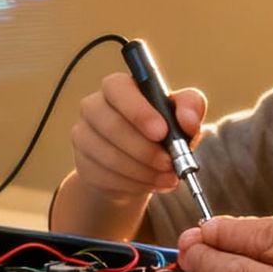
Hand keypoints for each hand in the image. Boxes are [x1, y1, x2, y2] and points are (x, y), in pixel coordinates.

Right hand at [70, 71, 207, 203]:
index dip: (138, 111)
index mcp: (118, 87)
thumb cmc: (162, 133)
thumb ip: (190, 108)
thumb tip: (188, 120)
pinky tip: (149, 183)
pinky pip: (105, 177)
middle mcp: (94, 106)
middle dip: (145, 149)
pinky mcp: (82, 163)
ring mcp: (84, 135)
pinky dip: (132, 184)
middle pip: (111, 125)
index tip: (162, 132)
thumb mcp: (182, 116)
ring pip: (109, 156)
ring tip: (167, 177)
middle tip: (170, 164)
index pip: (118, 88)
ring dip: (143, 171)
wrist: (139, 166)